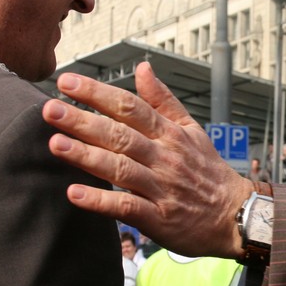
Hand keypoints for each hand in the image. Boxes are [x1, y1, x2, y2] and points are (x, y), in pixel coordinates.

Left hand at [42, 65, 252, 257]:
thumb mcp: (192, 130)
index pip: (130, 107)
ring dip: (86, 156)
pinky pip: (126, 207)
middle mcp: (164, 158)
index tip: (68, 83)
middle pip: (120, 135)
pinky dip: (100, 201)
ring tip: (55, 145)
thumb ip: (163, 100)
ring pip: (120, 168)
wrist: (236, 216)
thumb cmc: (208, 171)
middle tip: (50, 110)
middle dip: (83, 121)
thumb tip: (143, 68)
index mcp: (170, 134)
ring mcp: (161, 188)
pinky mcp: (158, 218)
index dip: (98, 94)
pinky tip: (75, 193)